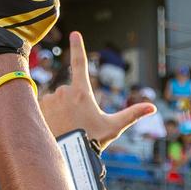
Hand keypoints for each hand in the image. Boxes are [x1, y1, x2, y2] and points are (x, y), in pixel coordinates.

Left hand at [39, 32, 154, 147]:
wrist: (67, 156)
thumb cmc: (91, 140)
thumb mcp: (114, 127)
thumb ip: (132, 114)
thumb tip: (153, 108)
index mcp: (82, 92)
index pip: (80, 64)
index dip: (78, 47)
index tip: (75, 33)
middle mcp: (63, 91)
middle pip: (69, 92)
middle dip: (73, 105)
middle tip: (79, 125)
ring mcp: (49, 99)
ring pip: (56, 101)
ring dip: (60, 111)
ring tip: (65, 128)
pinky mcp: (38, 109)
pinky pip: (44, 108)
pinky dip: (48, 116)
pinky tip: (53, 128)